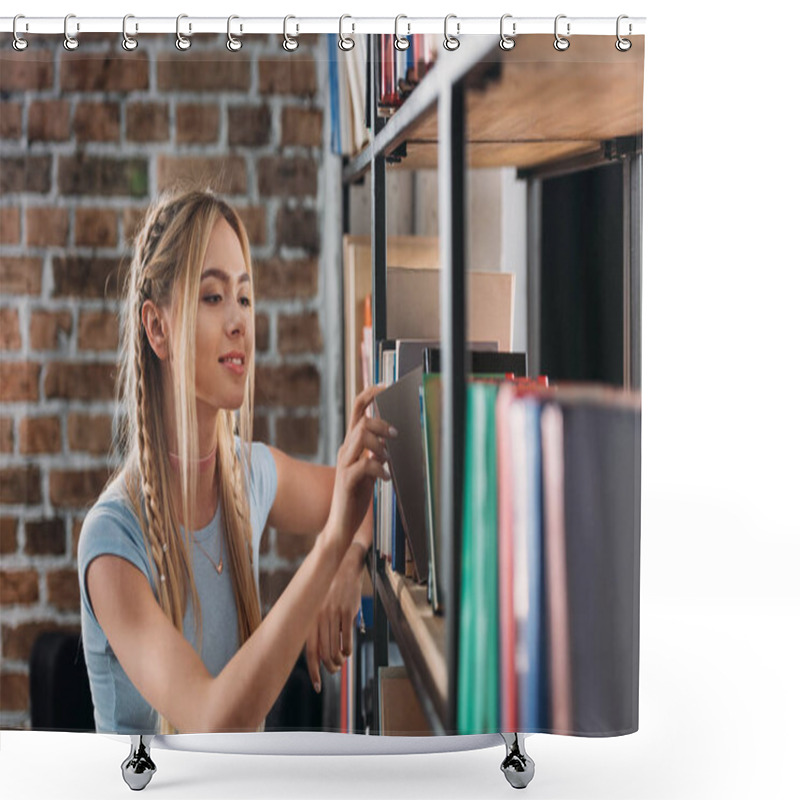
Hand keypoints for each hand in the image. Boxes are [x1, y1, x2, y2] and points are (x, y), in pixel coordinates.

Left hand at [305, 541, 365, 690]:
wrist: (346, 566)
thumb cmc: (332, 588)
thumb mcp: (321, 606)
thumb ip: (318, 626)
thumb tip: (319, 653)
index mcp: (310, 617)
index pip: (309, 651)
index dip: (313, 671)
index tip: (317, 685)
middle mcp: (319, 617)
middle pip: (323, 654)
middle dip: (329, 667)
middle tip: (334, 669)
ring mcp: (333, 614)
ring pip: (335, 649)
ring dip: (339, 660)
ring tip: (341, 661)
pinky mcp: (347, 611)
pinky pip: (347, 639)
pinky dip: (348, 650)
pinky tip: (348, 650)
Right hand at [323, 384, 394, 560]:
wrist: (340, 524)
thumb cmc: (355, 497)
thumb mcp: (370, 469)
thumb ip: (377, 452)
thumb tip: (392, 437)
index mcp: (351, 444)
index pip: (357, 409)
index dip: (370, 393)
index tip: (385, 384)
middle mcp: (345, 450)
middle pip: (361, 419)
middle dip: (381, 422)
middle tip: (396, 435)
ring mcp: (344, 464)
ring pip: (361, 435)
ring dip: (381, 445)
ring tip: (388, 461)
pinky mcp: (346, 480)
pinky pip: (364, 464)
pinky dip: (379, 468)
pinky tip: (385, 479)